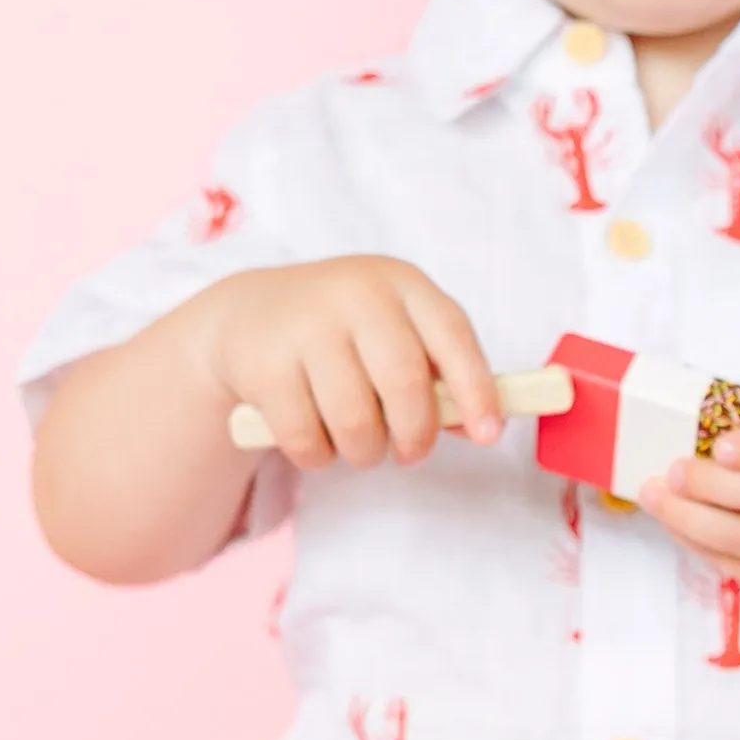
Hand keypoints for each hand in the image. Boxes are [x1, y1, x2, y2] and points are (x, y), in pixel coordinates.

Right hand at [189, 259, 502, 470]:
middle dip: (415, 436)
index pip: (451, 335)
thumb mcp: (394, 332)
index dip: (476, 389)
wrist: (250, 314)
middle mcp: (354, 294)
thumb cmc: (343, 331)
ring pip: (356, 423)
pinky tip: (315, 437)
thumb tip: (482, 428)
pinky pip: (306, 439)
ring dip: (365, 452)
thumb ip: (439, 375)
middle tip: (409, 453)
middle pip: (405, 384)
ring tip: (358, 442)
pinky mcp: (262, 364)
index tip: (489, 434)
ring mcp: (304, 325)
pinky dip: (318, 456)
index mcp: (400, 283)